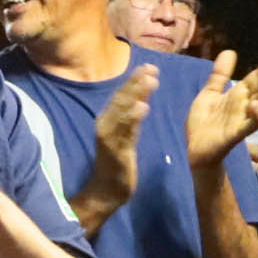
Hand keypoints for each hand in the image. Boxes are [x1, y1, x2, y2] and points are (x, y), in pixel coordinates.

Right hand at [79, 65, 154, 224]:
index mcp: (106, 119)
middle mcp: (105, 125)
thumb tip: (141, 96)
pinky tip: (143, 107)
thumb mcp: (124, 135)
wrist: (107, 190)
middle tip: (152, 68)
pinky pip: (126, 132)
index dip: (134, 80)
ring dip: (137, 94)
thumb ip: (130, 117)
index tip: (149, 66)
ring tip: (151, 81)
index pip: (120, 95)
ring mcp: (109, 138)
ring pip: (123, 111)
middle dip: (136, 82)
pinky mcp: (116, 151)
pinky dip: (133, 118)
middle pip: (121, 99)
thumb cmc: (117, 162)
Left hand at [184, 48, 257, 169]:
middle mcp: (244, 105)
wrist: (195, 148)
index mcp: (238, 94)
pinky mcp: (235, 134)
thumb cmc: (205, 121)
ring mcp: (242, 119)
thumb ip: (220, 75)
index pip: (255, 77)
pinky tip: (256, 106)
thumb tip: (230, 51)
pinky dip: (254, 117)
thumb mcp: (210, 93)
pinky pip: (248, 125)